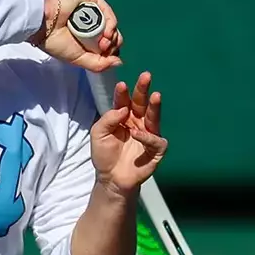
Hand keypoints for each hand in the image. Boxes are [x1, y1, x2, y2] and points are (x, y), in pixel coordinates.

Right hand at [30, 0, 123, 72]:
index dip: (111, 52)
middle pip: (113, 34)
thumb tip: (119, 62)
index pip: (108, 45)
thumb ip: (99, 64)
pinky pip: (107, 11)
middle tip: (102, 49)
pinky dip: (111, 23)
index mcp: (87, 38)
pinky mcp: (92, 0)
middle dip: (112, 44)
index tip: (105, 57)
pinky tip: (106, 31)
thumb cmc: (57, 43)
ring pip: (112, 24)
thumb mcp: (79, 60)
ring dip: (111, 35)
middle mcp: (91, 25)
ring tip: (102, 42)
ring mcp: (92, 12)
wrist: (44, 26)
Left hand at [90, 72, 167, 195]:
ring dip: (155, 107)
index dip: (123, 93)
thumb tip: (123, 108)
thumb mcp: (98, 134)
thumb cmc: (104, 155)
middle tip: (146, 75)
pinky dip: (147, 137)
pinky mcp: (155, 150)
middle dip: (144, 89)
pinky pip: (156, 140)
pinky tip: (138, 134)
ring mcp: (148, 135)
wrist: (110, 178)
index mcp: (123, 117)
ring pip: (154, 117)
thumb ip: (108, 119)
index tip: (121, 84)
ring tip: (155, 95)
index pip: (124, 101)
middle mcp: (138, 123)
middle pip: (142, 104)